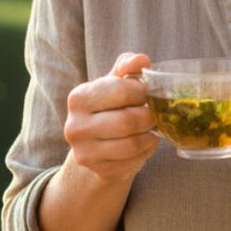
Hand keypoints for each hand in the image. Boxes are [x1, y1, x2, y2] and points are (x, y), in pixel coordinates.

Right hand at [63, 52, 159, 182]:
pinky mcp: (98, 170)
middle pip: (126, 121)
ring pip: (131, 145)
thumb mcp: (116, 81)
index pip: (120, 90)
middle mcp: (75, 126)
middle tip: (156, 113)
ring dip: (150, 136)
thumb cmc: (110, 104)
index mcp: (78, 98)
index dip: (143, 91)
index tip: (149, 92)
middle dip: (149, 116)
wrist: (98, 142)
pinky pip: (132, 162)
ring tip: (152, 128)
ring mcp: (84, 152)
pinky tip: (146, 142)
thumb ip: (128, 66)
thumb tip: (142, 60)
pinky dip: (146, 151)